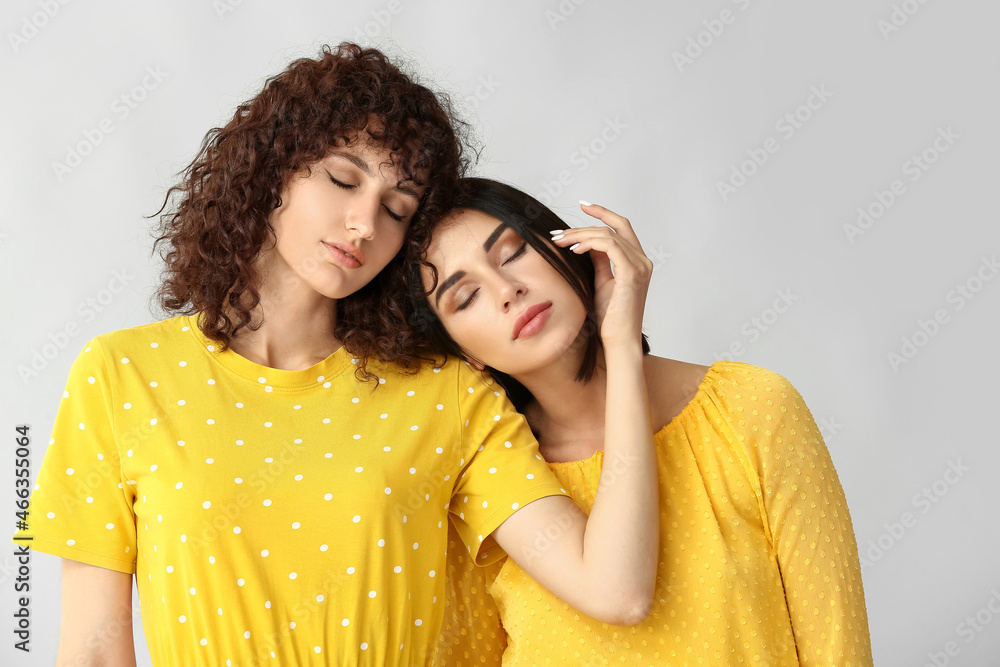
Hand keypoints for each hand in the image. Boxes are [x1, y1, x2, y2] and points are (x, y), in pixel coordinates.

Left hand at [549, 202, 652, 349]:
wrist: (619, 340)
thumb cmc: (610, 318)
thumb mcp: (601, 282)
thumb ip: (599, 261)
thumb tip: (587, 244)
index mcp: (637, 262)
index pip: (622, 228)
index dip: (603, 214)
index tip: (583, 206)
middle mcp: (642, 260)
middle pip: (615, 227)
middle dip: (585, 224)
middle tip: (559, 232)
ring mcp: (639, 266)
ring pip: (608, 235)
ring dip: (580, 235)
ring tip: (560, 242)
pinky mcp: (631, 273)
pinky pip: (609, 246)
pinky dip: (589, 243)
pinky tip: (574, 250)